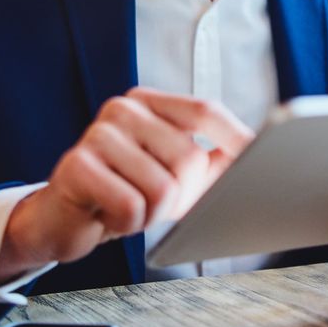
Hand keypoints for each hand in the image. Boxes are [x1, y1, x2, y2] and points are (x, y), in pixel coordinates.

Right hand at [0, 87, 253, 281]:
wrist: (63, 220)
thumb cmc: (124, 192)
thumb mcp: (173, 173)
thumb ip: (212, 161)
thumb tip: (259, 157)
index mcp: (149, 103)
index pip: (205, 111)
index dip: (237, 138)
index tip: (263, 160)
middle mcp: (122, 110)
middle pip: (189, 157)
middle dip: (183, 196)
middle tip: (156, 203)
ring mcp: (97, 134)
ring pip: (162, 187)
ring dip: (152, 213)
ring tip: (130, 206)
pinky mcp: (77, 167)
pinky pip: (131, 206)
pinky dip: (128, 223)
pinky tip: (109, 215)